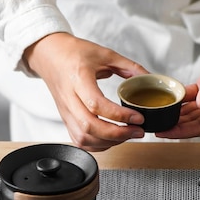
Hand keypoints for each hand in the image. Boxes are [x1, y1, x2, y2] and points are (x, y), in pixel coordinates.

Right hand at [24, 32, 148, 150]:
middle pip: (89, 126)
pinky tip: (111, 139)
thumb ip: (128, 66)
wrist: (50, 55)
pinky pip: (79, 140)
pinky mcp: (65, 119)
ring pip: (83, 137)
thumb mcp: (104, 54)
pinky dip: (97, 145)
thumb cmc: (73, 53)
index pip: (96, 104)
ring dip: (108, 142)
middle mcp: (69, 98)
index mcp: (78, 79)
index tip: (137, 117)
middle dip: (117, 134)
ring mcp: (66, 111)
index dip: (119, 115)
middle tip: (136, 131)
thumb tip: (148, 77)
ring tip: (127, 135)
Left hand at [157, 11, 199, 138]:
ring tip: (158, 115)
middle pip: (196, 120)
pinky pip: (193, 94)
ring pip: (193, 109)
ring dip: (177, 112)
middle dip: (176, 124)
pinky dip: (181, 97)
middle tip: (155, 124)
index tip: (165, 132)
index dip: (183, 131)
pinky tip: (167, 98)